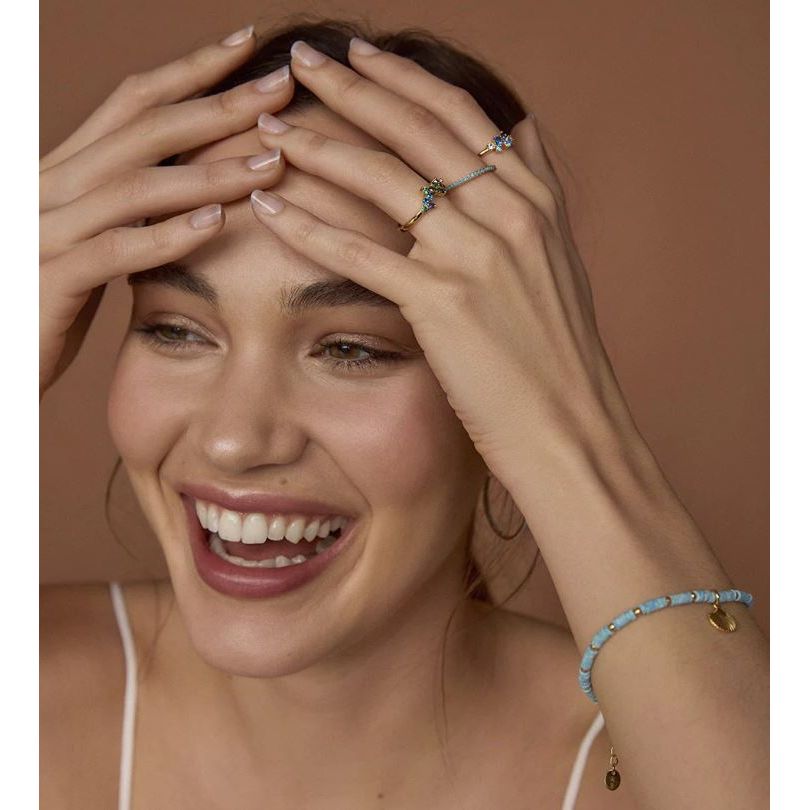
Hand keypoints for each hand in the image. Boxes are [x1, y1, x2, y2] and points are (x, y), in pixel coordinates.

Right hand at [39, 27, 292, 397]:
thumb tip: (194, 190)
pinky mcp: (48, 280)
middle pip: (144, 129)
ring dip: (209, 172)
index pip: (134, 104)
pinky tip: (216, 224)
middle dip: (218, 104)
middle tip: (281, 88)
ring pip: (135, 185)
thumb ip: (128, 211)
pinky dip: (168, 235)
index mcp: (65, 171)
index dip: (191, 70)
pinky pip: (115, 250)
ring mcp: (46, 229)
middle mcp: (51, 185)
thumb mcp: (88, 240)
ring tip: (270, 162)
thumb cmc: (46, 299)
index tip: (247, 46)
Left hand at [249, 39, 632, 491]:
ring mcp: (475, 256)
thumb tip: (521, 131)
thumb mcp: (559, 257)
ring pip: (383, 180)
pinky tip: (268, 208)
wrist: (568, 424)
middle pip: (415, 129)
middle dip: (350, 86)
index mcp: (534, 199)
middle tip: (301, 58)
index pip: (460, 113)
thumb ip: (535, 189)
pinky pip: (360, 253)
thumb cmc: (557, 352)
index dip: (404, 77)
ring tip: (269, 128)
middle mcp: (507, 214)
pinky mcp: (442, 303)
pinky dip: (308, 227)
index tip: (360, 54)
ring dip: (318, 146)